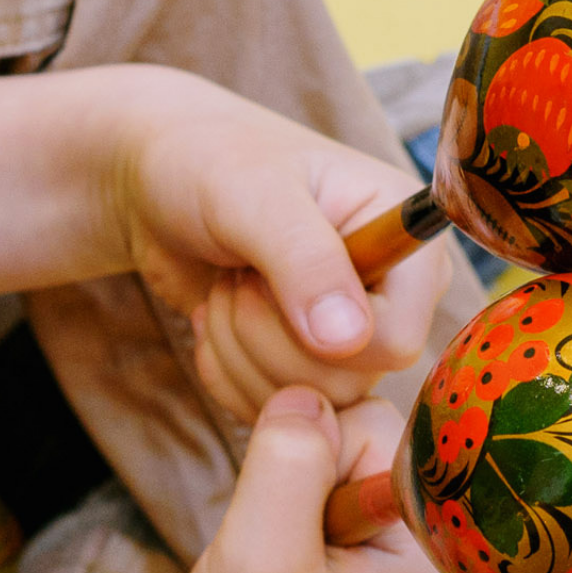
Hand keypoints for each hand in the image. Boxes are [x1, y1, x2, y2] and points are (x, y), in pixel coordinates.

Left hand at [99, 68, 452, 421]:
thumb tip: (348, 340)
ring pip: (311, 401)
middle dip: (267, 338)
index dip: (324, 333)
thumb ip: (305, 261)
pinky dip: (227, 374)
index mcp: (409, 240)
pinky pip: (279, 410)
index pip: (397, 340)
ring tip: (227, 289)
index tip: (267, 275)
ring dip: (241, 352)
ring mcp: (354, 333)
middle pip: (350, 380)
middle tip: (238, 277)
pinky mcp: (311, 362)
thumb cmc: (210, 163)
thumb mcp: (253, 197)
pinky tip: (217, 320)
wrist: (162, 181)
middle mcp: (394, 293)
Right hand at [159, 386, 452, 572]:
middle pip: (365, 424)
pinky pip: (312, 467)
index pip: (387, 426)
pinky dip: (278, 496)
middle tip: (283, 549)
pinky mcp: (353, 527)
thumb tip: (304, 390)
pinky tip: (272, 551)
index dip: (323, 455)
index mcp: (441, 539)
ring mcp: (392, 527)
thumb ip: (290, 461)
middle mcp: (431, 527)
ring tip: (277, 557)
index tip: (304, 523)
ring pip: (331, 441)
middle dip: (304, 468)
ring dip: (286, 484)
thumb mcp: (264, 556)